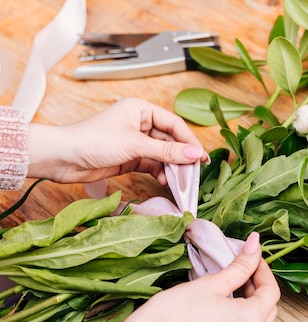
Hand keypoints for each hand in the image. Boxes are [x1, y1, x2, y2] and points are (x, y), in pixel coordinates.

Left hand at [26, 97, 207, 184]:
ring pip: (162, 155)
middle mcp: (139, 123)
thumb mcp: (135, 145)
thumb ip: (167, 152)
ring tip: (180, 180)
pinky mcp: (129, 158)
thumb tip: (195, 154)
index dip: (189, 141)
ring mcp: (134, 142)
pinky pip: (152, 165)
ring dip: (171, 168)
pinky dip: (160, 173)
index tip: (201, 157)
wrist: (62, 158)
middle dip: (181, 157)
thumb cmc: (92, 140)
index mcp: (140, 110)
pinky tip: (165, 181)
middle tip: (194, 172)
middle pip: (170, 141)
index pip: (174, 124)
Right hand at [106, 232, 280, 321]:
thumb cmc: (174, 312)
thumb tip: (255, 245)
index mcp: (251, 319)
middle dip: (258, 291)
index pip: (271, 291)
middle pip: (270, 312)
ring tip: (243, 308)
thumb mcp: (211, 283)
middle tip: (239, 277)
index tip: (251, 258)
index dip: (262, 270)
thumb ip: (240, 266)